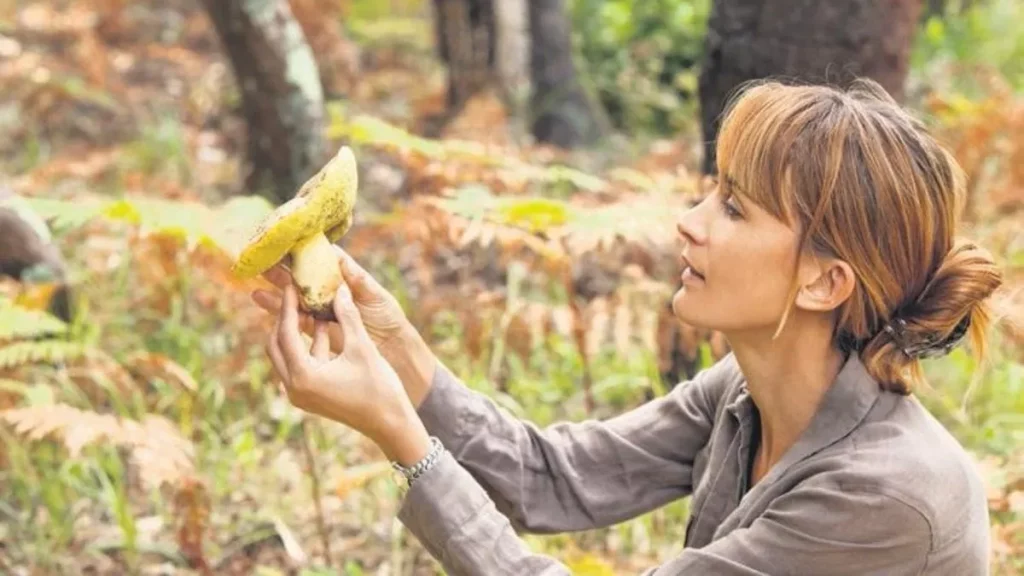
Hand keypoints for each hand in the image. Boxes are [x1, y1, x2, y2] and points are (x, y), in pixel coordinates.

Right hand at [251, 247, 407, 354]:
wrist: (391, 346)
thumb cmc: (388, 316)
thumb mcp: (376, 296)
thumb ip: (359, 281)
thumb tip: (342, 261)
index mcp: (344, 276)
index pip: (321, 259)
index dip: (304, 250)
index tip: (285, 241)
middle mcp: (330, 290)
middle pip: (302, 276)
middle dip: (282, 267)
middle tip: (262, 259)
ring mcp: (321, 308)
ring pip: (294, 296)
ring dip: (275, 288)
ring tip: (256, 280)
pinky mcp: (316, 327)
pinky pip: (295, 317)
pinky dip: (277, 310)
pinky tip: (260, 300)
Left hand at [266, 280, 429, 464]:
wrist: (391, 423)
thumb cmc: (379, 387)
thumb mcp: (362, 347)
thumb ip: (347, 316)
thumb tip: (339, 288)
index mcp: (303, 377)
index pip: (285, 334)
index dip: (288, 307)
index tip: (291, 286)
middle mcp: (295, 389)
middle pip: (277, 345)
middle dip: (286, 320)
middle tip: (295, 297)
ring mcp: (301, 395)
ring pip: (287, 355)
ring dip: (298, 333)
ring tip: (312, 308)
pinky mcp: (310, 396)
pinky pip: (300, 365)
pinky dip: (309, 347)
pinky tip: (325, 328)